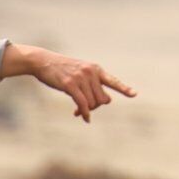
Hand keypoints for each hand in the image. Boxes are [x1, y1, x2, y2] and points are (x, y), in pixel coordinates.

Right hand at [5, 42, 136, 120]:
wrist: (44, 61)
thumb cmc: (62, 70)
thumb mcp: (80, 73)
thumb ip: (92, 84)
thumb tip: (103, 102)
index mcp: (96, 69)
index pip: (113, 81)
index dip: (124, 89)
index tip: (134, 94)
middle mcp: (91, 72)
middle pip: (102, 99)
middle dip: (96, 106)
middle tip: (85, 108)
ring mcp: (80, 78)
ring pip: (92, 103)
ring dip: (87, 110)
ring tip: (79, 110)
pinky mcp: (70, 85)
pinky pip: (82, 104)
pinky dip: (84, 113)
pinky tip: (82, 117)